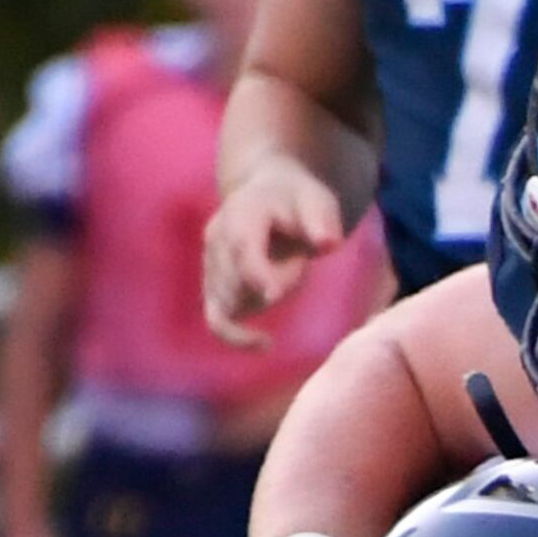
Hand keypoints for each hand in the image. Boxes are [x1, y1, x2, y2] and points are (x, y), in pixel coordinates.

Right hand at [204, 159, 349, 347]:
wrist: (265, 193)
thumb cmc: (296, 199)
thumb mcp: (315, 200)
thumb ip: (320, 221)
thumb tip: (327, 242)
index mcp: (240, 215)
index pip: (242, 247)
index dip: (256, 273)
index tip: (274, 295)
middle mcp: (216, 241)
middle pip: (241, 282)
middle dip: (280, 283)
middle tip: (301, 261)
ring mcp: (210, 265)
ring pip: (234, 303)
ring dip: (267, 299)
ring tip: (289, 268)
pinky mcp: (213, 286)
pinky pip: (216, 318)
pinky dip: (236, 335)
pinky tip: (266, 343)